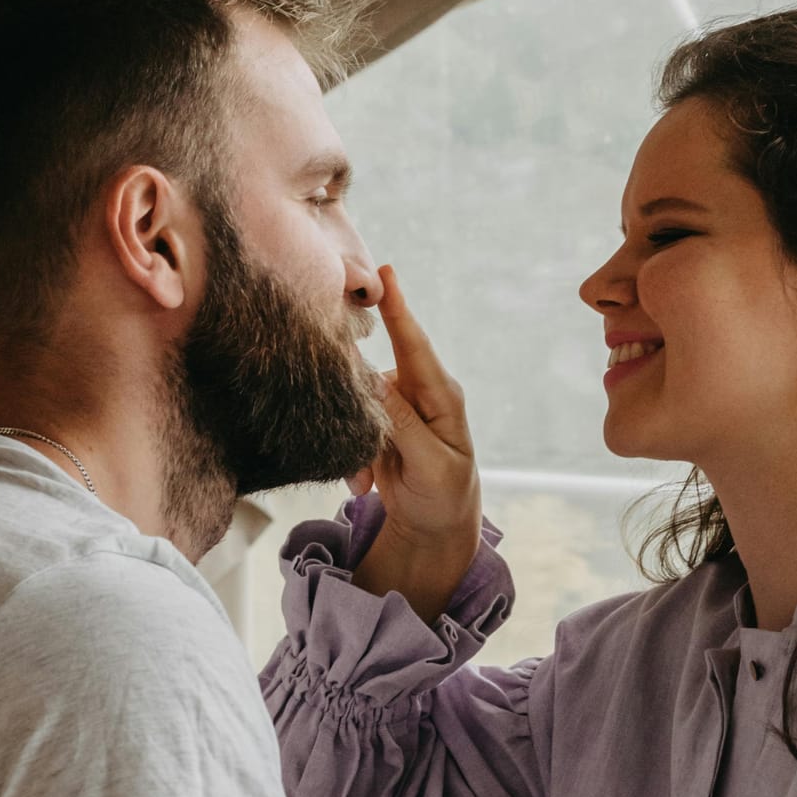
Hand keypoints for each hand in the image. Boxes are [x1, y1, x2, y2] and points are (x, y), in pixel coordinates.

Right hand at [350, 265, 483, 623]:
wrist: (437, 526)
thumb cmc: (444, 496)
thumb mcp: (428, 465)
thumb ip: (403, 423)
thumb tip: (375, 381)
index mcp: (442, 396)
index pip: (415, 345)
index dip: (398, 309)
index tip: (386, 271)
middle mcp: (419, 392)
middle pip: (375, 370)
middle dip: (357, 404)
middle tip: (359, 435)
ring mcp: (398, 406)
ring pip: (357, 404)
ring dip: (355, 444)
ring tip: (365, 484)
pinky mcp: (380, 422)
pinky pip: (353, 426)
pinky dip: (353, 458)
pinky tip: (363, 486)